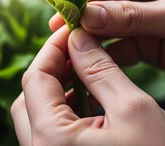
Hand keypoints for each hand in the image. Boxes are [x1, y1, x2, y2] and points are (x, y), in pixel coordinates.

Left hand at [11, 27, 164, 145]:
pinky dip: (67, 102)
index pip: (35, 78)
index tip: (69, 30)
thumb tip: (78, 39)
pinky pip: (54, 124)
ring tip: (85, 66)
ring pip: (41, 108)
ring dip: (61, 82)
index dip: (52, 48)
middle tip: (77, 47)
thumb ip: (99, 70)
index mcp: (52, 141)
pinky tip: (89, 92)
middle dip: (54, 65)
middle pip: (32, 94)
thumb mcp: (133, 109)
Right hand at [50, 0, 164, 85]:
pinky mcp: (144, 40)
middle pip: (106, 2)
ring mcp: (143, 16)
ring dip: (92, 36)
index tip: (67, 10)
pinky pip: (120, 45)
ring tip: (70, 46)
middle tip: (61, 29)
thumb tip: (88, 16)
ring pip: (110, 25)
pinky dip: (107, 53)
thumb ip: (132, 16)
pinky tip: (92, 61)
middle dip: (85, 17)